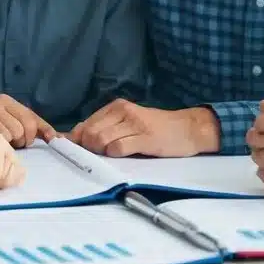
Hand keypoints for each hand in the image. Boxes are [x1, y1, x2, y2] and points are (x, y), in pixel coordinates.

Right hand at [0, 94, 55, 148]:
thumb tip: (56, 137)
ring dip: (10, 143)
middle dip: (23, 140)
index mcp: (7, 101)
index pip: (31, 116)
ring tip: (4, 142)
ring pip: (12, 134)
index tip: (51, 139)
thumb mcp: (11, 120)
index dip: (42, 129)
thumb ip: (32, 126)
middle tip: (17, 143)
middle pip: (23, 127)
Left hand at [69, 100, 219, 156]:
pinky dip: (116, 155)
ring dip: (102, 153)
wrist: (187, 128)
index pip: (85, 125)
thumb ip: (105, 127)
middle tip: (101, 156)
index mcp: (116, 107)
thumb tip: (76, 137)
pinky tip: (124, 155)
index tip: (77, 153)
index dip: (77, 141)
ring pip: (101, 140)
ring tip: (114, 155)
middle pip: (90, 133)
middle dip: (89, 149)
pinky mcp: (144, 137)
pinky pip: (118, 148)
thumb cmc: (156, 128)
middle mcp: (123, 111)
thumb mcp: (129, 122)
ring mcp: (134, 124)